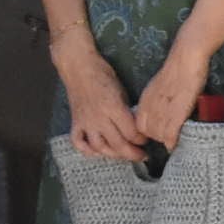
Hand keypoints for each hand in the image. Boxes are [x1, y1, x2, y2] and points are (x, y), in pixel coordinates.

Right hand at [59, 44, 143, 161]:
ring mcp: (85, 122)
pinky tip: (98, 152)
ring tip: (123, 154)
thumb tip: (137, 127)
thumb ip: (128, 111)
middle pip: (118, 144)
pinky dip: (88, 150)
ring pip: (99, 147)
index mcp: (113, 108)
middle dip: (132, 153)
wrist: (78, 67)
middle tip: (142, 155)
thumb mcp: (122, 91)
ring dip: (113, 154)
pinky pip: (79, 143)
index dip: (141, 139)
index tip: (147, 140)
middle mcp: (99, 118)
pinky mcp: (75, 123)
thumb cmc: (103, 75)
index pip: (131, 132)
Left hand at [134, 52, 206, 151]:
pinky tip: (176, 143)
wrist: (186, 58)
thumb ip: (157, 98)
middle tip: (167, 139)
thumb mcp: (160, 85)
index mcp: (145, 99)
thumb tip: (162, 107)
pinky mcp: (176, 112)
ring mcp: (162, 110)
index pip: (139, 124)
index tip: (158, 133)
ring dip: (165, 140)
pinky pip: (170, 134)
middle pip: (147, 132)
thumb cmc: (177, 68)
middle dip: (156, 138)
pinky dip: (172, 141)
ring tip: (173, 141)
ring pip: (158, 135)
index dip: (147, 131)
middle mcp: (150, 106)